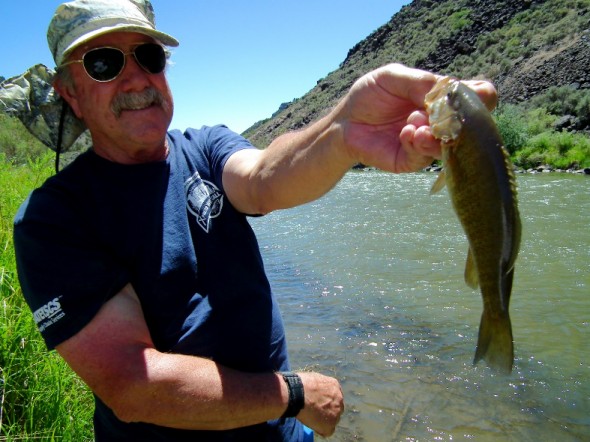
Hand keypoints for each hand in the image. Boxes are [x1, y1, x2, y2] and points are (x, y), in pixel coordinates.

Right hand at [296, 372, 343, 437]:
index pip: (334, 396)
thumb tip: (315, 390)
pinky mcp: (331, 423)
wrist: (296, 393)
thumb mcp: (313, 378)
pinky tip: (312, 424)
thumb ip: (319, 386)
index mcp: (335, 386)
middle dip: (328, 410)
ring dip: (324, 420)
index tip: (319, 402)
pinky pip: (328, 430)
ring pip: (333, 419)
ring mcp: (336, 412)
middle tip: (316, 411)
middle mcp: (339, 399)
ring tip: (312, 417)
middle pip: (336, 408)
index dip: (326, 400)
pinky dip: (321, 429)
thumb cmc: (299, 384)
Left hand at [337, 63, 497, 172]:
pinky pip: (426, 156)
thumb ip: (420, 81)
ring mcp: (430, 143)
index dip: (480, 96)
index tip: (458, 94)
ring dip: (436, 132)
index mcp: (444, 97)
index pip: (481, 96)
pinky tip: (405, 133)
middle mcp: (443, 121)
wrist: (346, 122)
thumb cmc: (370, 96)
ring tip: (414, 122)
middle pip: (473, 125)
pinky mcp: (413, 160)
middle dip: (457, 117)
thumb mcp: (393, 77)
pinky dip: (418, 142)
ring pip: (452, 144)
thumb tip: (447, 91)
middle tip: (437, 111)